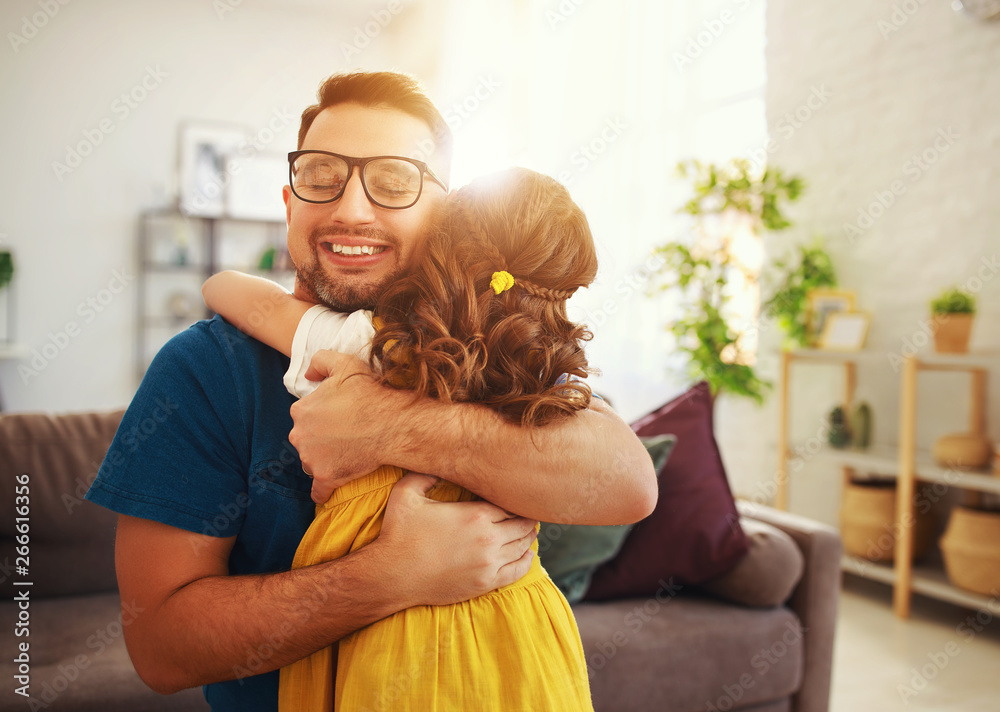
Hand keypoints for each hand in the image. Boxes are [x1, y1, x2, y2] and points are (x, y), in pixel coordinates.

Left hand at [289, 350, 402, 503]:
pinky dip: (323, 490)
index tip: (340, 418)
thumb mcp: (344, 363)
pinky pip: (319, 490)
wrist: (392, 423)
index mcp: (301, 410)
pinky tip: (330, 489)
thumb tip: (308, 375)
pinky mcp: (326, 477)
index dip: (323, 416)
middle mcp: (299, 435)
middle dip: (321, 439)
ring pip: (312, 461)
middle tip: (346, 436)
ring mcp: (311, 458)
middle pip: (306, 439)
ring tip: (348, 453)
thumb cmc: (371, 393)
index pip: (305, 416)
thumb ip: (320, 361)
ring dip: (325, 459)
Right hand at [374, 473, 537, 606]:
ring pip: (522, 546)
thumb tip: (437, 458)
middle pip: (522, 525)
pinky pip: (518, 571)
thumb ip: (424, 473)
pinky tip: (526, 555)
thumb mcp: (406, 493)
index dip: (513, 501)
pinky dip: (525, 562)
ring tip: (527, 531)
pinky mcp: (484, 583)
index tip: (514, 498)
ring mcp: (488, 563)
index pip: (510, 504)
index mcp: (475, 514)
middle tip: (525, 514)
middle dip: (525, 518)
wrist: (392, 576)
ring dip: (527, 538)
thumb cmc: (398, 533)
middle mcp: (487, 538)